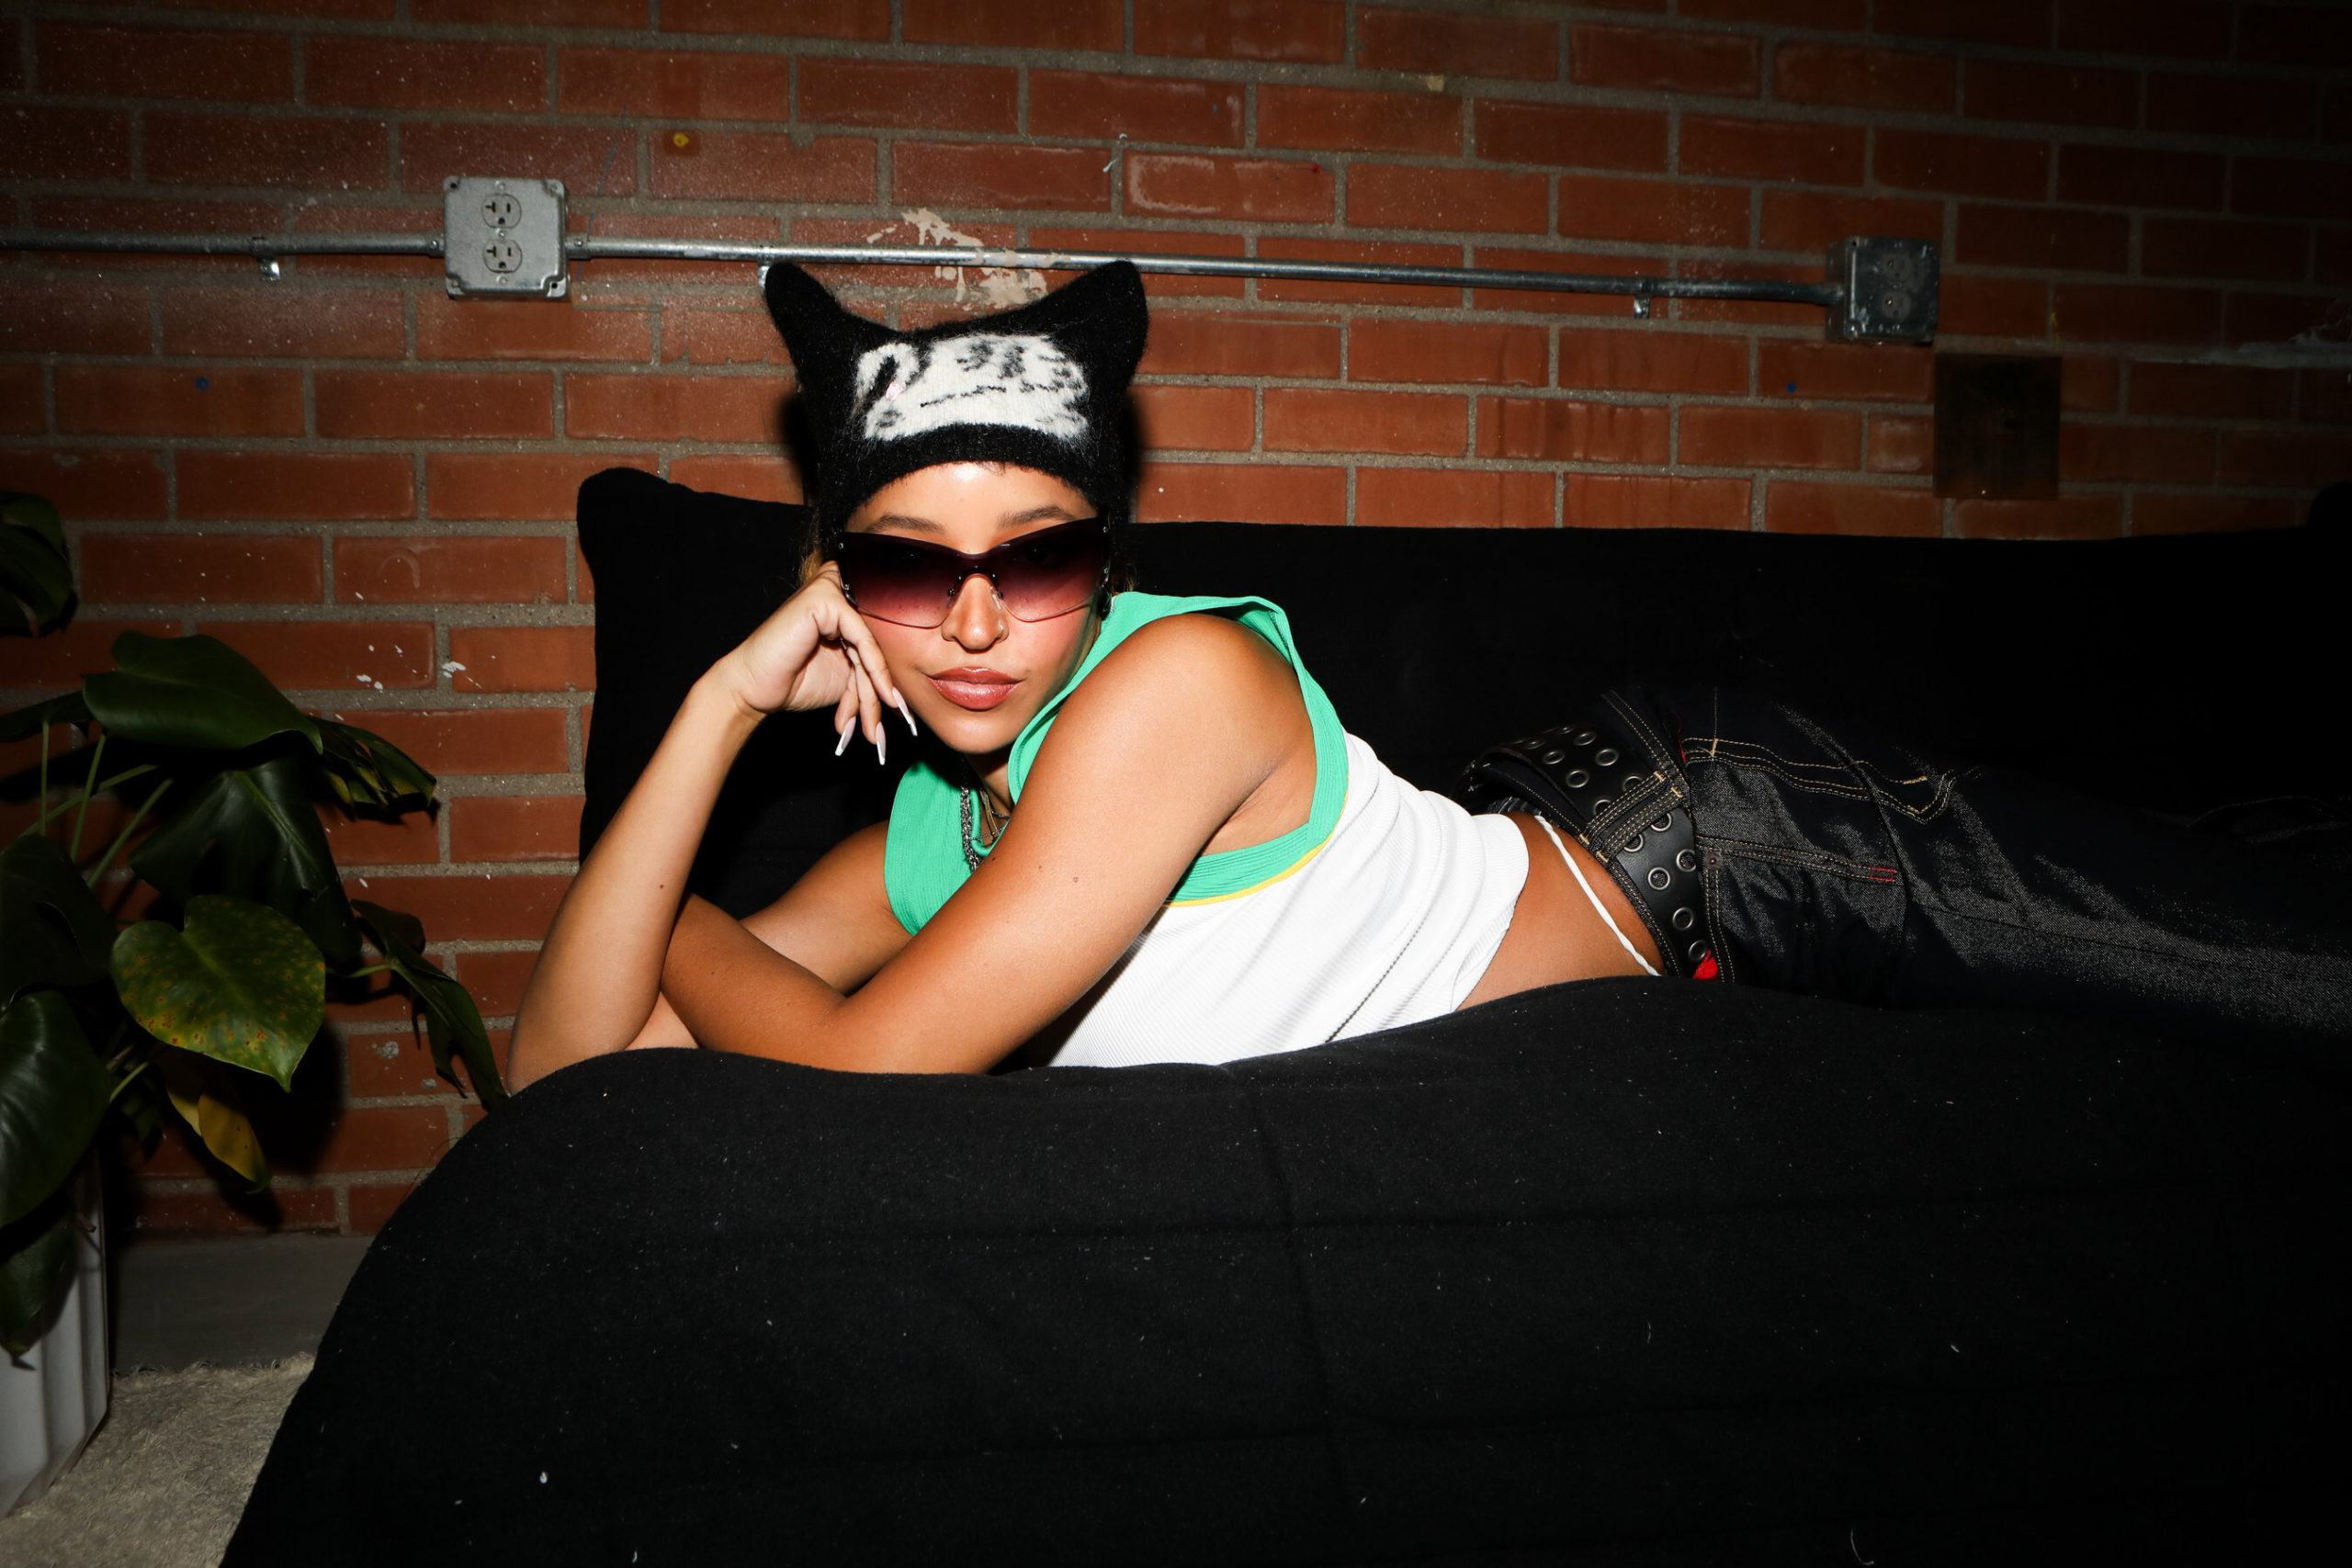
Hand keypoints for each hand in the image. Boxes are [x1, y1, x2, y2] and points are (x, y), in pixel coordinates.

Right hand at [713, 563, 909, 751]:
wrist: (754, 689)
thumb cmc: (794, 681)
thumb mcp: (845, 680)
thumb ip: (871, 674)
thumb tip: (903, 693)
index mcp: (846, 610)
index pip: (878, 644)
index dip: (888, 681)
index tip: (899, 714)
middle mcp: (840, 594)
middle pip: (875, 646)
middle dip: (878, 694)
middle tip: (879, 730)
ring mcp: (831, 591)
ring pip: (870, 646)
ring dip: (871, 693)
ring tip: (869, 726)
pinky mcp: (824, 597)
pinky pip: (862, 637)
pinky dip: (873, 669)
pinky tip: (878, 695)